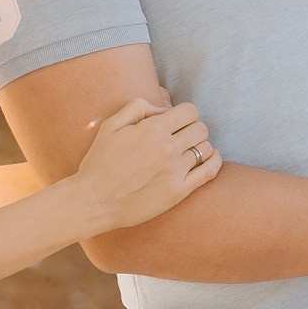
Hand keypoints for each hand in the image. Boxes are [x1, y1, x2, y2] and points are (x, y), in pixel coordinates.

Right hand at [72, 99, 219, 232]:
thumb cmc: (99, 162)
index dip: (185, 114)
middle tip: (182, 137)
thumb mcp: (111, 125)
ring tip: (189, 151)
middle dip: (193, 129)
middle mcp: (167, 148)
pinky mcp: (178, 192)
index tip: (178, 122)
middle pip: (200, 128)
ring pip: (206, 148)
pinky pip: (210, 171)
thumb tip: (163, 108)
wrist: (94, 201)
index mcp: (152, 130)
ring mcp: (175, 171)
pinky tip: (208, 158)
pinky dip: (214, 161)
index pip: (190, 111)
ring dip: (200, 146)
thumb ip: (138, 107)